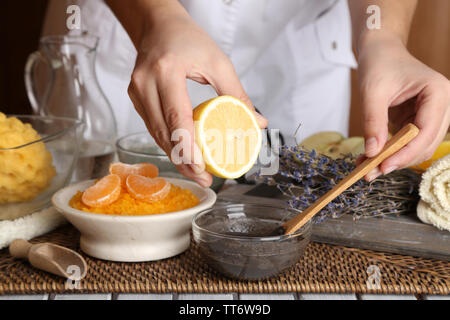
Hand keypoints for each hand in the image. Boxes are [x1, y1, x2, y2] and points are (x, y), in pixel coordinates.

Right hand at [126, 1, 266, 186]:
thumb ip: (238, 95)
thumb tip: (257, 123)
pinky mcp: (135, 98)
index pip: (176, 117)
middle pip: (164, 133)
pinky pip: (152, 127)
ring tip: (197, 172)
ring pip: (156, 134)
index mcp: (166, 71)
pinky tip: (183, 154)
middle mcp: (145, 83)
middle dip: (183, 161)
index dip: (188, 148)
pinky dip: (168, 143)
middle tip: (204, 179)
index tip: (202, 168)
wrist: (158, 26)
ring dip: (175, 156)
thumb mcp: (218, 63)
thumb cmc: (188, 40)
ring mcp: (136, 92)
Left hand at [357, 32, 449, 180]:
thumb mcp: (372, 92)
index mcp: (438, 92)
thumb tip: (372, 153)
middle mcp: (442, 104)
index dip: (407, 152)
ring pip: (418, 147)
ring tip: (367, 168)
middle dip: (399, 160)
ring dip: (395, 159)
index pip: (427, 130)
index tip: (384, 166)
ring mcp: (432, 113)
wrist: (380, 51)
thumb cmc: (379, 64)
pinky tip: (371, 158)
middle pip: (426, 143)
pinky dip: (392, 152)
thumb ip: (373, 122)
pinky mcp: (419, 120)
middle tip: (371, 173)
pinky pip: (408, 142)